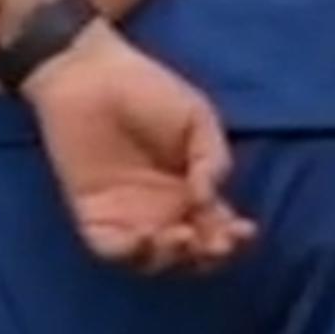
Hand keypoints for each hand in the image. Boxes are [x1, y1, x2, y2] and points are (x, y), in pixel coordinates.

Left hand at [22, 28, 252, 272]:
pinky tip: (145, 237)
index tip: (244, 230)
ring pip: (155, 258)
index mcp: (192, 189)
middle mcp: (163, 210)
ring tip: (181, 236)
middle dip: (208, 255)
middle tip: (214, 242)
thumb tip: (208, 201)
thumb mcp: (197, 118)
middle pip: (190, 253)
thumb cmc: (148, 89)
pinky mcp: (93, 214)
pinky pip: (111, 249)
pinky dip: (130, 253)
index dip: (233, 237)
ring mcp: (128, 215)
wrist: (90, 75)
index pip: (218, 227)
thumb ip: (213, 160)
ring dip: (173, 257)